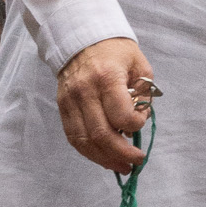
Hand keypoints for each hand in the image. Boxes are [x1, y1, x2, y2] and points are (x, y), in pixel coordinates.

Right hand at [58, 36, 155, 172]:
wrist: (82, 39)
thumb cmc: (116, 52)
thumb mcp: (139, 64)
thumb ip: (143, 93)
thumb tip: (138, 121)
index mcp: (107, 77)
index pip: (121, 115)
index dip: (135, 125)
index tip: (141, 122)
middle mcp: (85, 91)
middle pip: (101, 134)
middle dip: (121, 154)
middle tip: (136, 162)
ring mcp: (70, 101)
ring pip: (84, 141)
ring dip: (104, 159)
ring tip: (121, 167)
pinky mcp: (62, 108)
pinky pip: (73, 137)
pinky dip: (89, 152)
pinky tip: (103, 158)